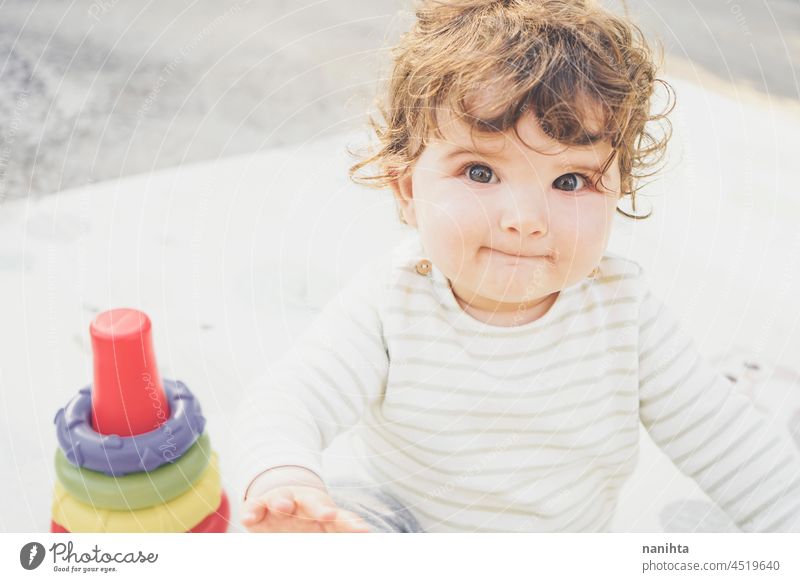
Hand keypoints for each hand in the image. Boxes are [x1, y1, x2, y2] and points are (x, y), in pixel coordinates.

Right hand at [241, 466, 369, 532]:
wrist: (278, 499)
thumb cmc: (307, 518)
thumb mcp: (326, 525)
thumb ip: (344, 528)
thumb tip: (366, 533)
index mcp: (322, 509)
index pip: (340, 517)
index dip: (350, 524)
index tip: (362, 531)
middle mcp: (302, 503)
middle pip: (313, 503)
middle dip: (320, 508)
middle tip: (328, 514)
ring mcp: (279, 502)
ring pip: (281, 498)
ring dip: (282, 501)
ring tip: (283, 506)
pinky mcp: (257, 506)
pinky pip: (253, 507)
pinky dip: (252, 512)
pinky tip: (250, 519)